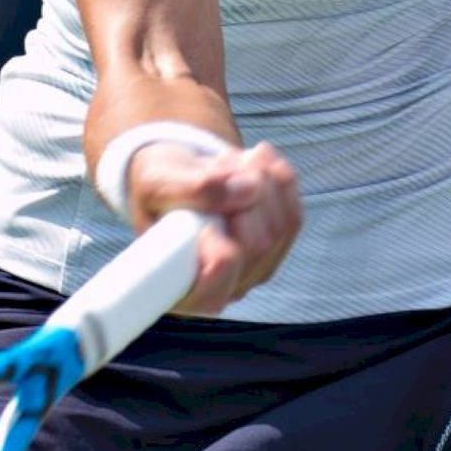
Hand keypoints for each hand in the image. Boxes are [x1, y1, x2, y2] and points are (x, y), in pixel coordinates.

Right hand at [127, 141, 302, 314]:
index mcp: (180, 288)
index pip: (220, 273)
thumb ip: (195, 189)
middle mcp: (220, 290)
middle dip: (245, 192)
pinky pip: (293, 217)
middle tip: (218, 163)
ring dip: (263, 180)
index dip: (220, 239)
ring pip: (282, 227)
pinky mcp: (274, 251)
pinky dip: (279, 180)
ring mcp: (250, 273)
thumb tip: (250, 190)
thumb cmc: (156, 187)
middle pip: (258, 244)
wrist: (172, 180)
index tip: (202, 208)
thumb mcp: (159, 181)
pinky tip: (256, 160)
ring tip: (230, 160)